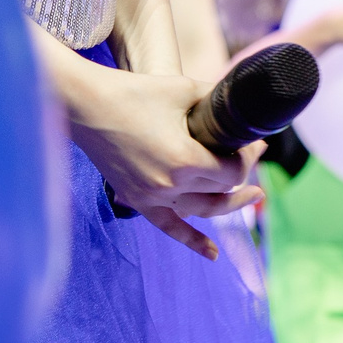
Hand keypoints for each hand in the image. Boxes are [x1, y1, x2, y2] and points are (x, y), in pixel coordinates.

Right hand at [71, 66, 257, 258]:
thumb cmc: (136, 92)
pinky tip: (213, 254)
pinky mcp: (137, 199)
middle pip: (221, 189)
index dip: (250, 158)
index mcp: (185, 160)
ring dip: (231, 204)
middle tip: (256, 153)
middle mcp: (170, 185)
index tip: (256, 143)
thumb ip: (216, 101)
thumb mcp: (185, 88)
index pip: (233, 172)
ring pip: (203, 209)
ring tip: (254, 195)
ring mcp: (152, 196)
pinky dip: (192, 241)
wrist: (86, 106)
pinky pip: (169, 227)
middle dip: (243, 172)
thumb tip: (241, 105)